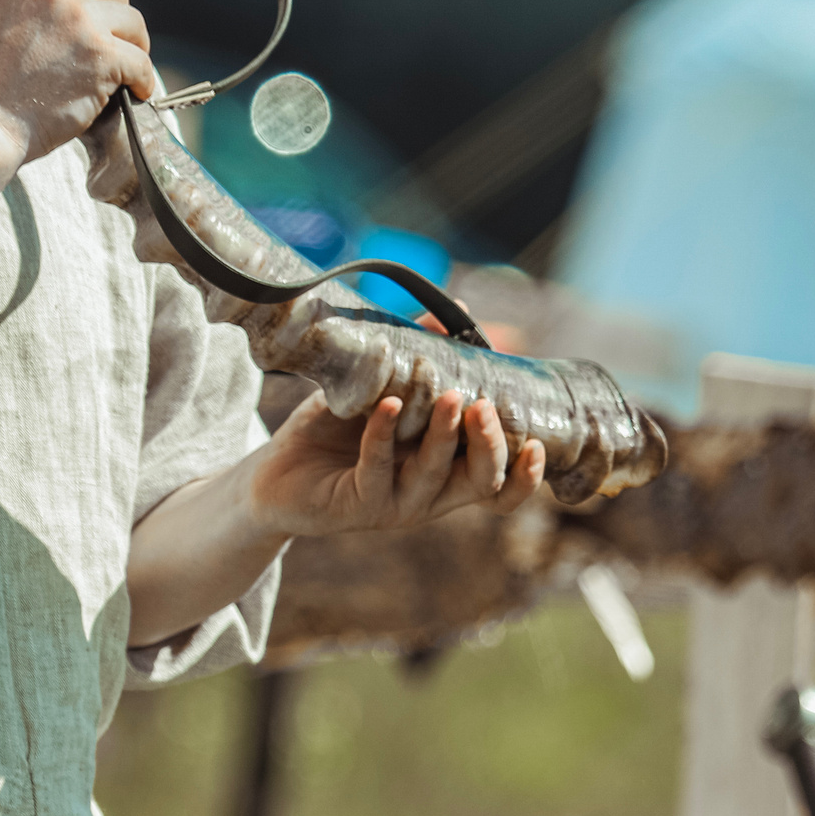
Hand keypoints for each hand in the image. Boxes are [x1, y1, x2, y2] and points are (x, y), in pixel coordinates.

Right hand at [0, 0, 158, 161]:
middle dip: (117, 21)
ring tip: (123, 70)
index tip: (97, 17)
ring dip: (132, 47)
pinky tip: (134, 90)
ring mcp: (82, 19)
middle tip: (111, 47)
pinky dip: (142, 79)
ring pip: (134, 23)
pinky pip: (141, 61)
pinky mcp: (102, 55)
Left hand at [244, 388, 543, 538]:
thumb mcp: (385, 389)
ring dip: (444, 434)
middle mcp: (430, 495)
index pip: (500, 486)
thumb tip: (459, 310)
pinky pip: (378, 470)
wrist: (276, 473)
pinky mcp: (358, 505)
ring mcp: (395, 504)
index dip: (526, 475)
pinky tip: (388, 406)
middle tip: (483, 405)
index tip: (538, 443)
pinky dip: (385, 435)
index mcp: (446, 473)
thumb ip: (423, 358)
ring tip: (448, 396)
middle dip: (492, 445)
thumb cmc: (337, 431)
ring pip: (435, 476)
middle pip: (482, 483)